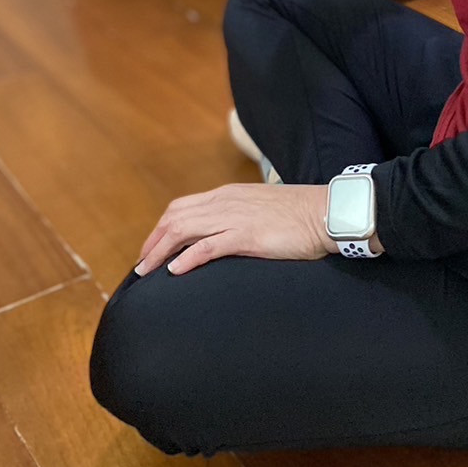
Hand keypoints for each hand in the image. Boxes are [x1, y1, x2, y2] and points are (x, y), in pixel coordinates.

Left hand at [134, 183, 334, 275]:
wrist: (326, 213)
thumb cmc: (299, 215)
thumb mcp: (260, 209)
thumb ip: (239, 216)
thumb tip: (223, 234)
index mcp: (228, 195)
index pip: (183, 207)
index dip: (161, 228)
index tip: (151, 249)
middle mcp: (226, 202)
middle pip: (175, 217)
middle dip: (152, 241)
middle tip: (141, 265)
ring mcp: (235, 217)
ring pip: (184, 229)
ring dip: (160, 251)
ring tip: (147, 271)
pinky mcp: (247, 236)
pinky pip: (208, 245)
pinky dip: (187, 258)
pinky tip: (175, 271)